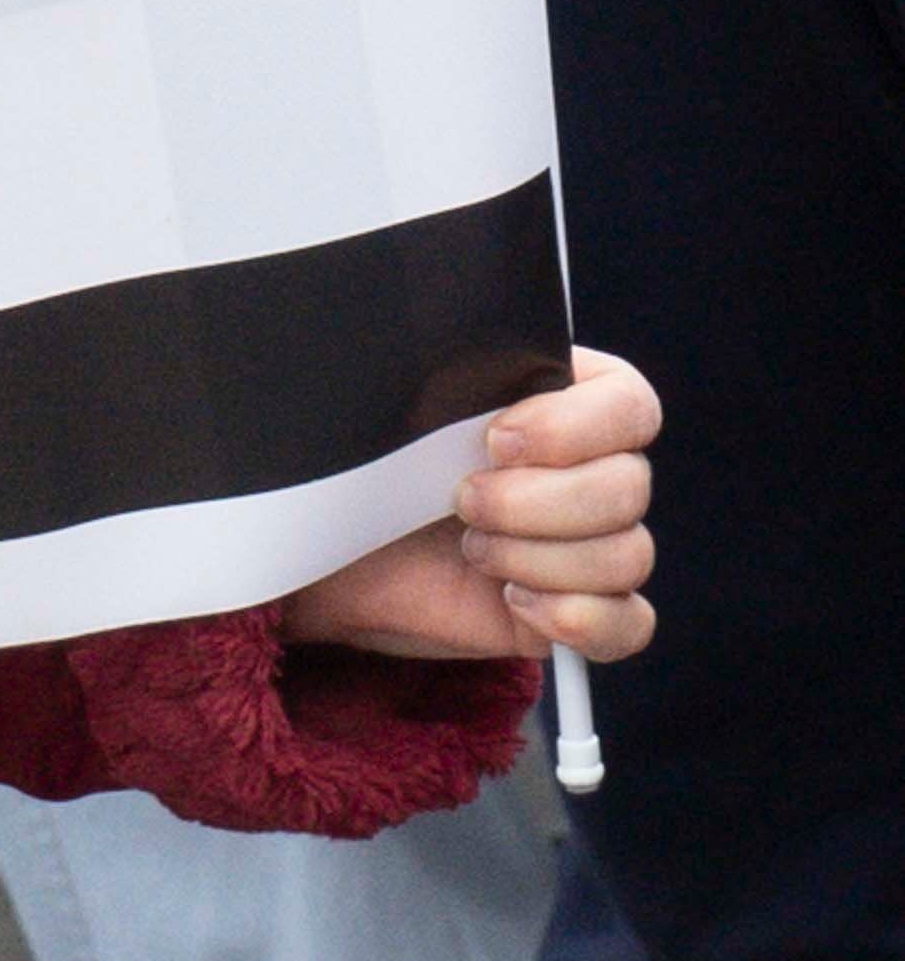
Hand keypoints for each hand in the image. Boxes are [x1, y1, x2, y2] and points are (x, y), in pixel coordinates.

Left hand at [282, 348, 657, 675]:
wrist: (330, 555)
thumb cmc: (367, 467)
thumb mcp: (396, 406)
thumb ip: (449, 371)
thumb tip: (467, 336)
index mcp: (566, 402)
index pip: (630, 405)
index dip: (573, 428)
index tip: (495, 439)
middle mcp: (591, 471)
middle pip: (629, 487)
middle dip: (538, 503)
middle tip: (463, 501)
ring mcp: (588, 544)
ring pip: (627, 556)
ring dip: (540, 559)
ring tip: (472, 550)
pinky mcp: (575, 609)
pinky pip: (627, 624)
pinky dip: (579, 618)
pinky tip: (514, 601)